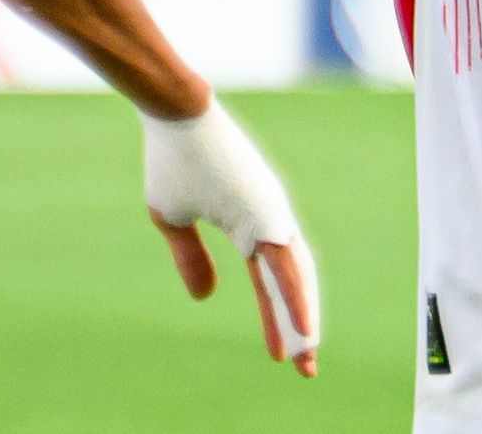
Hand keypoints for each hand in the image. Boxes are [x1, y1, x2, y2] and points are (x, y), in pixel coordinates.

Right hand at [143, 102, 322, 376]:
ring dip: (302, 319)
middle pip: (291, 284)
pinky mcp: (268, 209)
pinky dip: (297, 296)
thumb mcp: (174, 219)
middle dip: (299, 327)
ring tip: (308, 358)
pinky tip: (304, 325)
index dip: (277, 317)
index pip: (271, 282)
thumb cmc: (173, 158)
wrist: (174, 113)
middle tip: (307, 368)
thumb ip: (192, 258)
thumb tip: (206, 298)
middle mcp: (270, 220)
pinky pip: (285, 263)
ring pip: (294, 278)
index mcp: (250, 224)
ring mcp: (272, 213)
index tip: (283, 354)